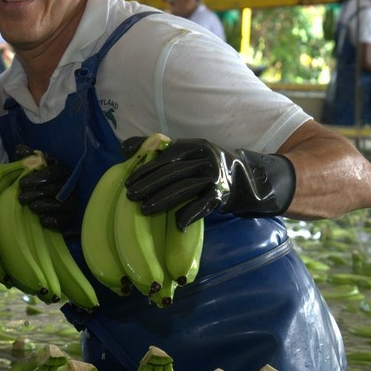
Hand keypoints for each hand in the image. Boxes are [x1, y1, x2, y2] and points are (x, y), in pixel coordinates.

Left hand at [14, 148, 75, 230]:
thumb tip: (22, 151)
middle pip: (56, 189)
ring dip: (45, 206)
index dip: (38, 178)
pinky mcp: (70, 216)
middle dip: (37, 193)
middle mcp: (69, 184)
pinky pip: (64, 220)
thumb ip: (25, 154)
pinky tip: (41, 220)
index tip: (22, 183)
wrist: (37, 195)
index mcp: (60, 169)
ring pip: (62, 204)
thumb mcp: (28, 163)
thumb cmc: (33, 177)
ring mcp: (71, 201)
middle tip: (21, 198)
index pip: (53, 172)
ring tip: (31, 207)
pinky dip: (53, 220)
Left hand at [123, 138, 295, 227]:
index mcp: (194, 146)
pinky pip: (204, 205)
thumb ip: (156, 148)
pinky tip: (176, 224)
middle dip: (149, 184)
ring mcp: (215, 177)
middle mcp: (205, 158)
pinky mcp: (222, 195)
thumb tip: (124, 147)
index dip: (146, 169)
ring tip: (144, 209)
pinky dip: (190, 214)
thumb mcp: (186, 152)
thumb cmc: (206, 166)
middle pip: (173, 172)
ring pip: (185, 188)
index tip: (128, 181)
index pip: (166, 156)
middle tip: (130, 196)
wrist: (246, 178)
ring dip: (163, 199)